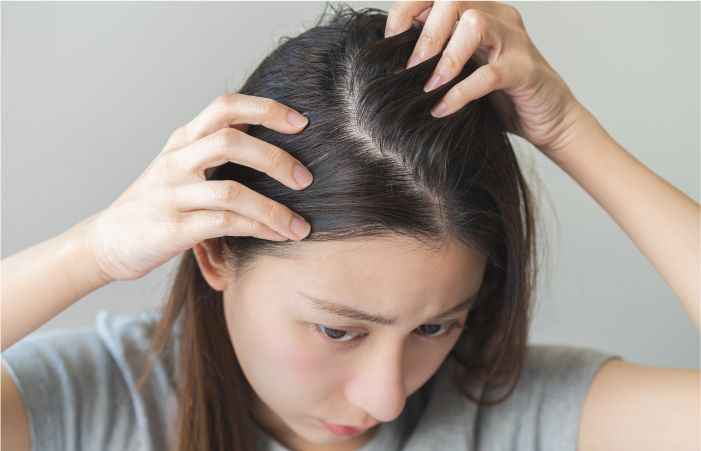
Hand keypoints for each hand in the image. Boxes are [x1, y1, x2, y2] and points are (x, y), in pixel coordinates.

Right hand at [83, 93, 313, 281]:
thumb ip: (216, 151)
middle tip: (305, 179)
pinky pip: (223, 224)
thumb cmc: (157, 203)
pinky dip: (257, 229)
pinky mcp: (173, 228)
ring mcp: (172, 194)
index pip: (225, 106)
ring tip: (300, 225)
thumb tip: (273, 144)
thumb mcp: (182, 166)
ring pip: (231, 190)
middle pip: (230, 141)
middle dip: (275, 158)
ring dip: (273, 208)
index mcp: (184, 140)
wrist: (107, 241)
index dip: (265, 108)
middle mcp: (177, 160)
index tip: (301, 122)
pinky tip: (277, 235)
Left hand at [385, 1, 588, 155]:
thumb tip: (389, 65)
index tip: (389, 43)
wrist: (548, 118)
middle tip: (409, 68)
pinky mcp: (525, 71)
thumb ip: (435, 59)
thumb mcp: (461, 71)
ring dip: (445, 56)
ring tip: (428, 87)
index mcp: (478, 11)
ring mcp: (514, 41)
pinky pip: (489, 74)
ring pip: (475, 23)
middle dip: (425, 32)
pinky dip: (461, 92)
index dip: (406, 10)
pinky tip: (442, 109)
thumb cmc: (498, 96)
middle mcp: (497, 17)